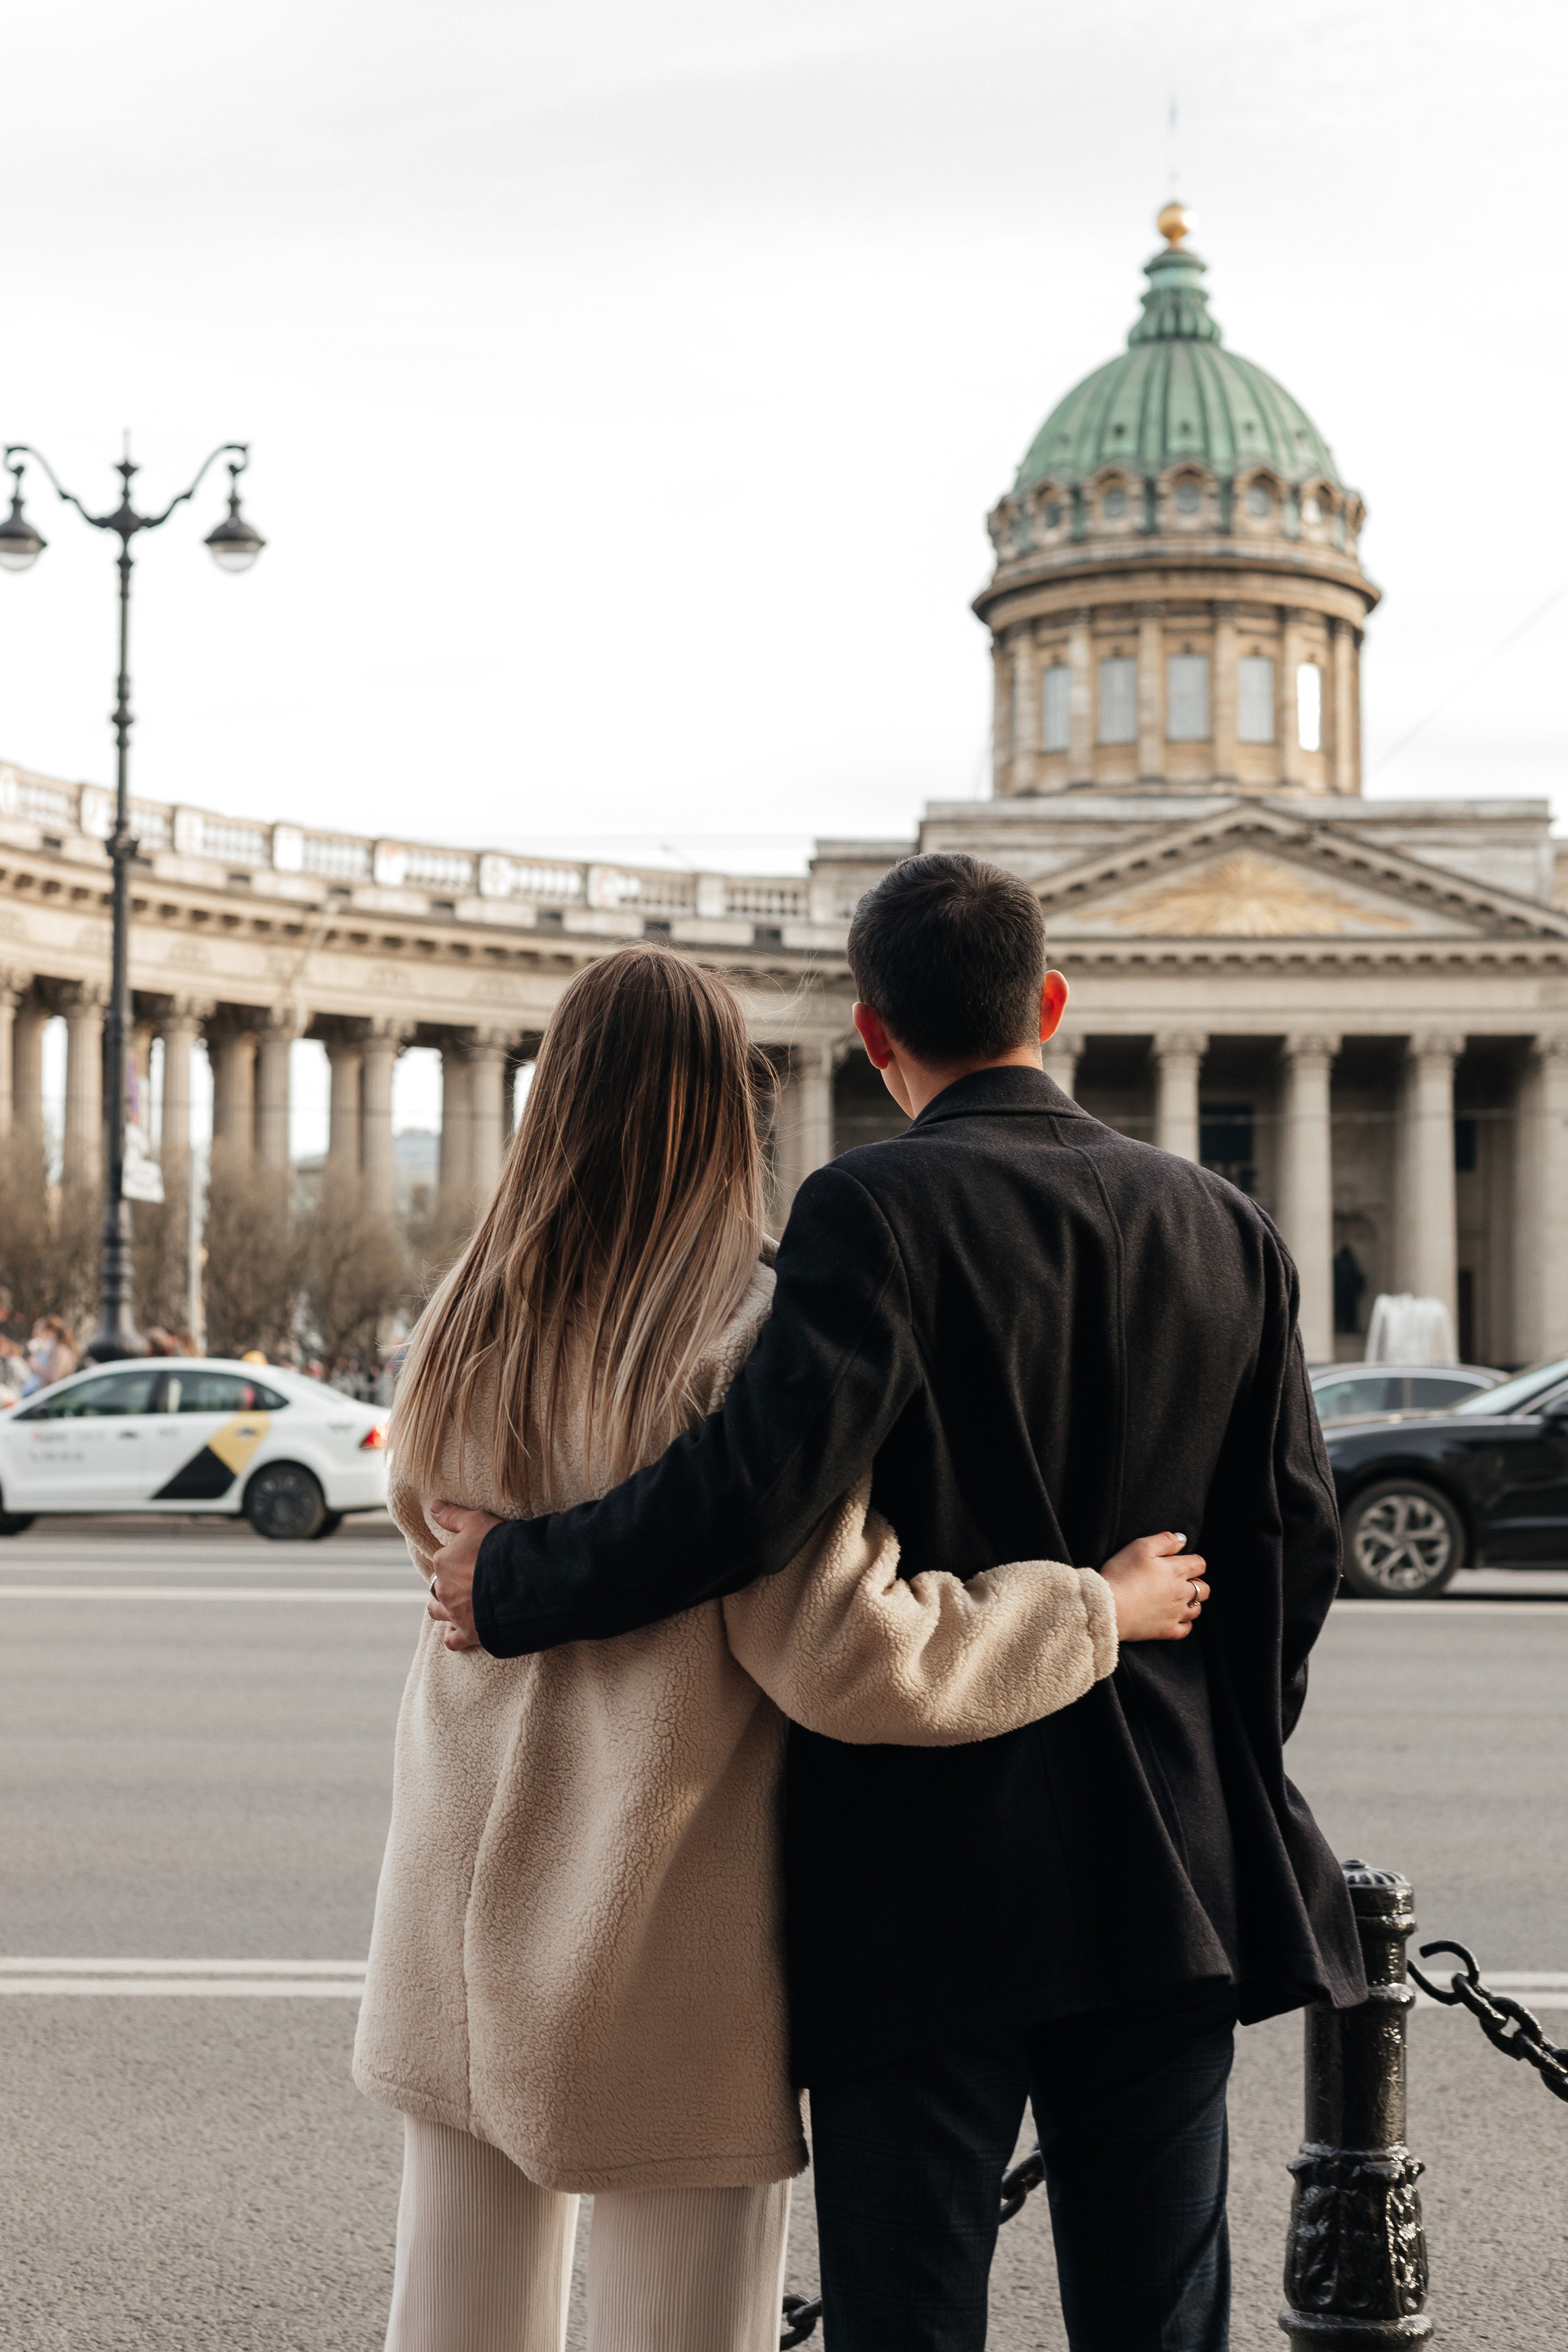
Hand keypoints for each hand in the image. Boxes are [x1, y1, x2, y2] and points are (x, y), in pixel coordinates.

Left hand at [426, 1500, 500, 1651]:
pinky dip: (453, 1636)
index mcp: (443, 1562)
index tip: (471, 1560)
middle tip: (468, 1581)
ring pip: (438, 1612)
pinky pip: (452, 1640)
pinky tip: (458, 1632)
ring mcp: (455, 1613)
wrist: (522, 1582)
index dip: (456, 1560)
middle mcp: (444, 1589)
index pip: (442, 1561)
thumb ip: (453, 1516)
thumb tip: (433, 1507)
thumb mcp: (478, 1522)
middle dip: (448, 1585)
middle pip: (438, 1587)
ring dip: (445, 1608)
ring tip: (458, 1605)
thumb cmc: (501, 1547)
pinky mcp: (468, 1633)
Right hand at [1098, 1531, 1208, 1642]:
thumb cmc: (1122, 1574)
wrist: (1109, 1607)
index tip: (1182, 1561)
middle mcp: (1181, 1593)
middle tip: (1181, 1581)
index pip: (1199, 1564)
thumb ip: (1165, 1541)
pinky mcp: (1166, 1631)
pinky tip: (1176, 1619)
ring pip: (1197, 1610)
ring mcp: (1175, 1614)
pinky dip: (1185, 1624)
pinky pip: (1185, 1630)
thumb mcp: (1141, 1547)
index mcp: (1177, 1571)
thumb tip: (1182, 1540)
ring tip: (1178, 1599)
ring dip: (1192, 1603)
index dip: (1194, 1561)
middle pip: (1203, 1589)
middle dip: (1197, 1583)